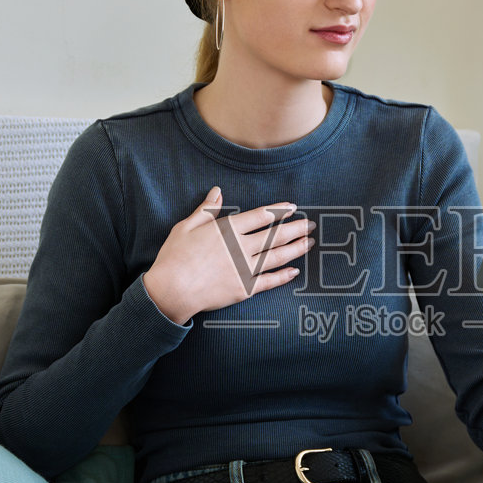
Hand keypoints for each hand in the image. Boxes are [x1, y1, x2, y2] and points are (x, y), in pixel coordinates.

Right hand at [142, 187, 313, 324]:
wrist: (172, 290)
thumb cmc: (174, 257)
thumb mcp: (186, 226)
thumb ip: (206, 209)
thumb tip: (217, 191)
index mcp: (227, 230)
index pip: (261, 216)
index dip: (279, 211)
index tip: (292, 208)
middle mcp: (241, 247)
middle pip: (275, 236)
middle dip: (296, 228)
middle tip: (310, 225)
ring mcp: (245, 269)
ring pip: (277, 257)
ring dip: (296, 249)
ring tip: (310, 243)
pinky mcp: (244, 289)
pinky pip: (269, 281)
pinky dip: (284, 276)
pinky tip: (295, 271)